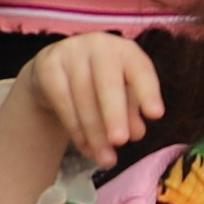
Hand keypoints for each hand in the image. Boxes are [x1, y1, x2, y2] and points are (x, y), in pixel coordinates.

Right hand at [19, 31, 164, 168]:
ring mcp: (70, 52)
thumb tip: (136, 133)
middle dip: (115, 115)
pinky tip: (86, 148)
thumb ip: (132, 111)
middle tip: (121, 142)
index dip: (148, 92)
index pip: (140, 69)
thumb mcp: (122, 93)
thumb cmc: (100, 83)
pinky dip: (75, 129)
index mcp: (126, 50)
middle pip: (108, 83)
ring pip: (83, 97)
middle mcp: (99, 45)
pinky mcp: (47, 66)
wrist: (56, 70)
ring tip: (105, 158)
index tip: (156, 115)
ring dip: (95, 132)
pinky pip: (62, 101)